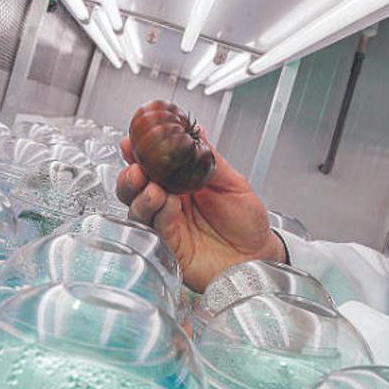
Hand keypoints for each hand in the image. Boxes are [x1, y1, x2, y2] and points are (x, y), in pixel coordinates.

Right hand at [115, 127, 285, 292]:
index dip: (138, 155)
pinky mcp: (170, 246)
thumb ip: (212, 160)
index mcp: (183, 184)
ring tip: (153, 188)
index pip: (153, 167)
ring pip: (139, 209)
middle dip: (130, 176)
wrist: (258, 254)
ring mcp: (168, 225)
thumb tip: (198, 133)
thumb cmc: (248, 222)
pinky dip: (158, 214)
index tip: (131, 144)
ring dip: (141, 196)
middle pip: (136, 188)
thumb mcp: (234, 184)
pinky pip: (156, 228)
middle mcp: (170, 203)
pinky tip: (167, 205)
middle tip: (137, 168)